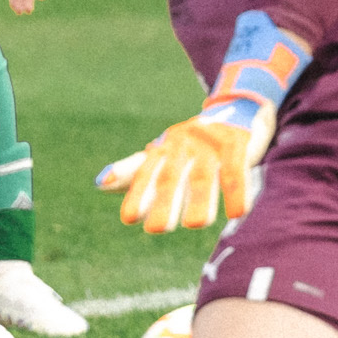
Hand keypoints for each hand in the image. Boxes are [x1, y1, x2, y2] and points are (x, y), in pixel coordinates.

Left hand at [96, 116, 259, 233]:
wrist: (237, 108)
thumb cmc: (193, 143)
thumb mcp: (163, 155)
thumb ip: (134, 171)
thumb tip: (100, 183)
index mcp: (164, 149)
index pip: (147, 173)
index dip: (139, 194)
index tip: (129, 218)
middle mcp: (183, 144)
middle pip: (172, 176)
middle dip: (164, 201)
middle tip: (156, 228)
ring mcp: (210, 143)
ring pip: (203, 175)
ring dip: (199, 199)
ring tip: (194, 224)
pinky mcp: (237, 143)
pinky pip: (235, 169)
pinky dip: (237, 190)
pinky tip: (237, 213)